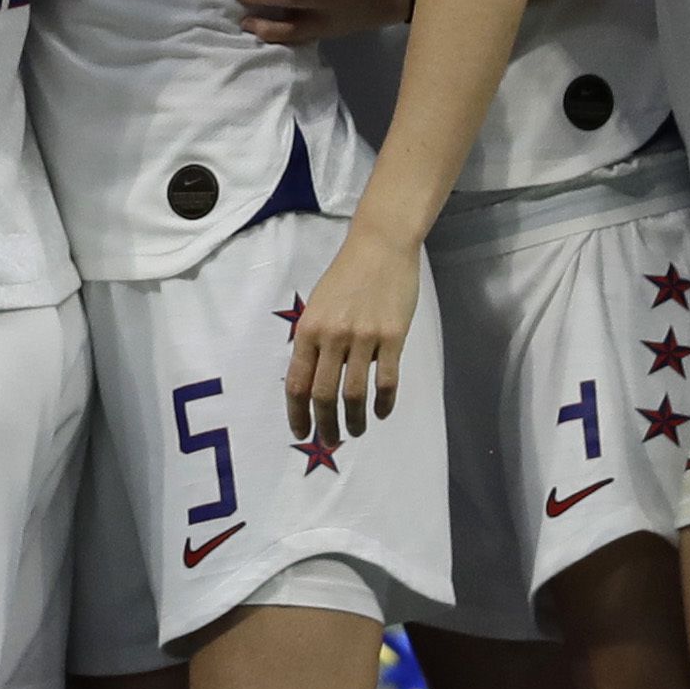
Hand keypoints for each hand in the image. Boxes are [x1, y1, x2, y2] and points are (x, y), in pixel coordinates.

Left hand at [284, 226, 422, 447]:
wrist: (380, 246)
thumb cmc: (346, 276)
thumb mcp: (318, 306)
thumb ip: (314, 341)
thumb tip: (311, 381)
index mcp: (309, 329)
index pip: (297, 383)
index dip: (298, 414)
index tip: (302, 432)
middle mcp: (332, 336)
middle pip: (324, 395)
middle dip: (325, 426)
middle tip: (330, 441)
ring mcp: (363, 337)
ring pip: (354, 394)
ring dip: (353, 421)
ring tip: (355, 431)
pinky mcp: (392, 337)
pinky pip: (386, 381)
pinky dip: (382, 404)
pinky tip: (380, 413)